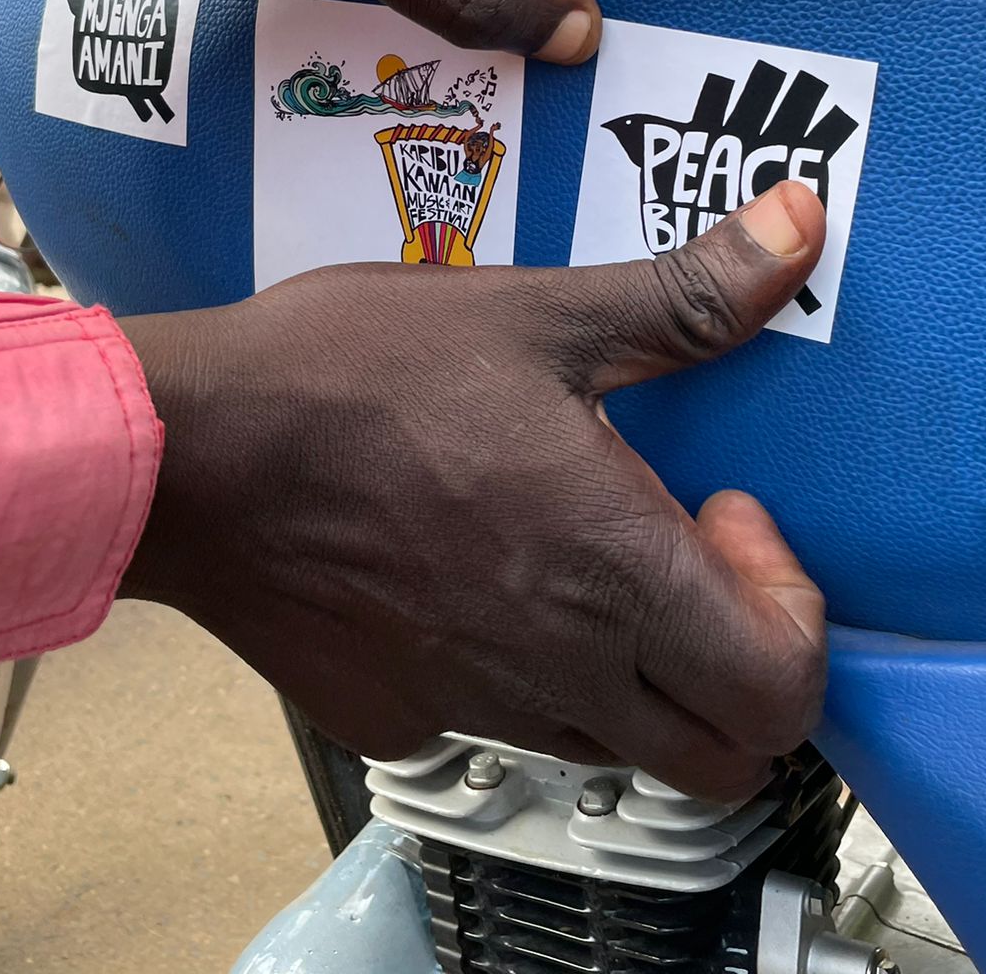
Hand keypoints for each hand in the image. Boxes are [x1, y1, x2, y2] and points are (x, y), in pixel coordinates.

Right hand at [119, 183, 828, 801]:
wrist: (185, 455)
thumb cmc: (350, 378)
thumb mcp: (534, 314)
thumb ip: (683, 296)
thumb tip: (800, 229)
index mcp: (613, 572)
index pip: (782, 691)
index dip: (793, 615)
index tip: (728, 511)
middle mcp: (558, 669)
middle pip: (725, 757)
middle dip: (742, 669)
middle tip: (690, 557)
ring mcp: (474, 710)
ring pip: (617, 748)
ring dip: (639, 672)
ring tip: (583, 554)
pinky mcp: (398, 721)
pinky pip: (498, 728)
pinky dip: (522, 676)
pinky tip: (469, 574)